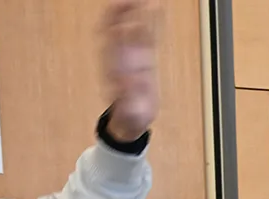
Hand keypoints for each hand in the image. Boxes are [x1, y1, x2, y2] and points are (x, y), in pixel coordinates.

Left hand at [101, 2, 159, 141]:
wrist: (133, 117)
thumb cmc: (129, 114)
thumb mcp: (129, 111)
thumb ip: (129, 97)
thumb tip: (130, 80)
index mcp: (114, 62)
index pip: (110, 34)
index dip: (114, 18)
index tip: (121, 4)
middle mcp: (121, 54)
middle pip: (119, 22)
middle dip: (126, 7)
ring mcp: (132, 53)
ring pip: (133, 24)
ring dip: (138, 9)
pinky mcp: (145, 56)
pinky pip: (148, 34)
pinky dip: (152, 20)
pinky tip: (158, 6)